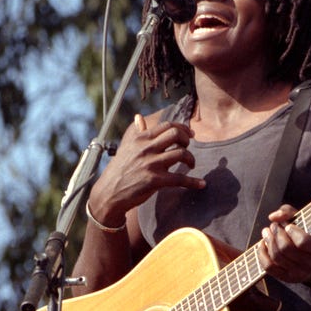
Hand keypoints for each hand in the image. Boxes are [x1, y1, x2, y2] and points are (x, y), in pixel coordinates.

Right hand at [88, 115, 205, 224]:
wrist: (108, 193)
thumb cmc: (119, 170)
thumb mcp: (126, 148)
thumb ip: (136, 132)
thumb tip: (139, 117)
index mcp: (140, 138)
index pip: (167, 125)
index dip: (182, 128)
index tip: (190, 134)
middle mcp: (146, 148)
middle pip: (176, 134)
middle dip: (187, 140)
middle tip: (188, 148)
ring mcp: (151, 164)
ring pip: (181, 154)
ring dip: (191, 159)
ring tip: (191, 165)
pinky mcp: (155, 180)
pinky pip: (180, 179)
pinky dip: (194, 182)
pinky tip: (201, 184)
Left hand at [257, 204, 310, 283]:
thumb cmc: (310, 238)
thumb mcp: (307, 223)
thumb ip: (291, 213)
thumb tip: (273, 216)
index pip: (303, 242)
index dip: (292, 231)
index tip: (288, 226)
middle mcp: (309, 264)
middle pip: (285, 248)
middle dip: (276, 234)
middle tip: (274, 226)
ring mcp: (297, 273)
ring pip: (276, 257)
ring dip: (268, 241)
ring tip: (267, 232)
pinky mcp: (286, 278)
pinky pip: (269, 267)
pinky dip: (262, 253)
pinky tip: (263, 244)